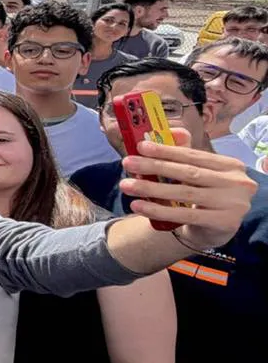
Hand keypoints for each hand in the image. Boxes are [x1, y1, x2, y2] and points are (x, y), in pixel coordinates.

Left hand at [120, 137, 255, 249]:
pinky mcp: (224, 223)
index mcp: (230, 165)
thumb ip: (185, 153)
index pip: (193, 155)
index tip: (141, 146)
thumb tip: (170, 131)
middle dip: (154, 167)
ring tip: (126, 185)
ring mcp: (234, 204)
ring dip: (151, 189)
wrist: (215, 231)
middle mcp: (237, 183)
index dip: (166, 150)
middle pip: (188, 172)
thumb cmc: (204, 195)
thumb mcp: (198, 173)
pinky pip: (184, 214)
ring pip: (184, 193)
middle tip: (127, 163)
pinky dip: (158, 210)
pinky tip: (138, 206)